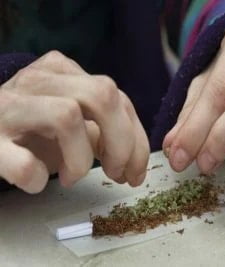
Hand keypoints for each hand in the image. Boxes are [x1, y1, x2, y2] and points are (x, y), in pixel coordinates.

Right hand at [0, 51, 148, 192]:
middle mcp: (38, 80)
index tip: (136, 171)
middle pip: (102, 95)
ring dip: (80, 160)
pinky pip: (23, 161)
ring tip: (73, 178)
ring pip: (67, 116)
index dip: (136, 139)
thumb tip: (133, 159)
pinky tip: (36, 181)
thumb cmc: (31, 131)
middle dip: (121, 142)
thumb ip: (103, 131)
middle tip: (116, 172)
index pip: (117, 98)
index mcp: (63, 73)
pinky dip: (37, 177)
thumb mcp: (71, 124)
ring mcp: (9, 106)